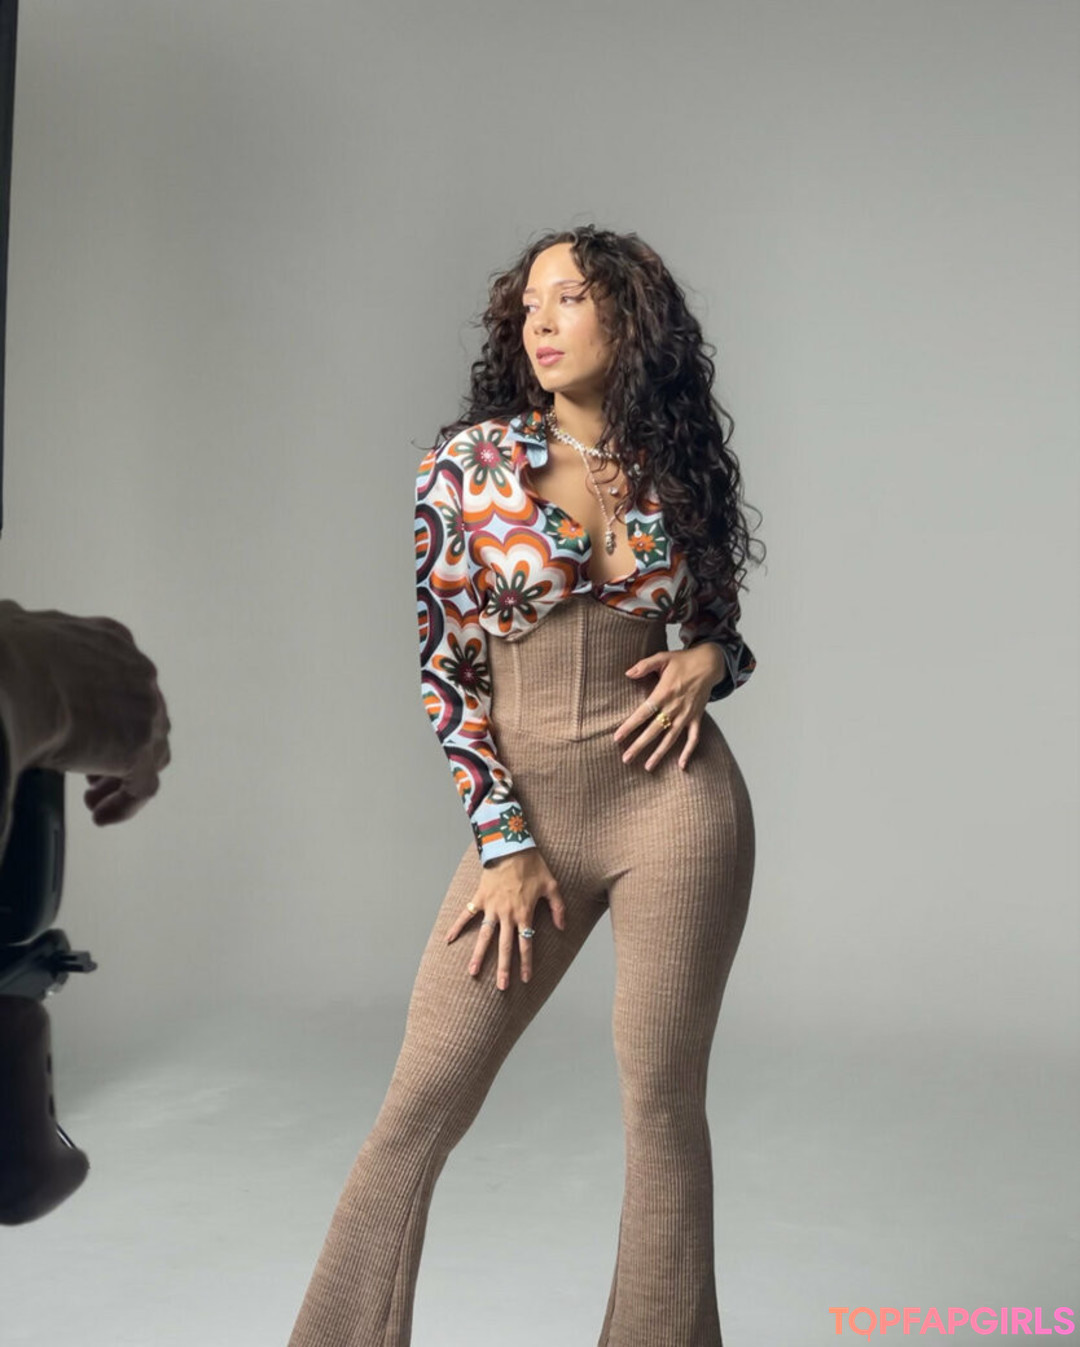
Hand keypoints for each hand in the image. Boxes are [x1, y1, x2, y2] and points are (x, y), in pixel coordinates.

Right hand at [0, 600, 170, 826]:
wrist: (9, 679)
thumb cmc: (5, 653)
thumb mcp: (13, 624)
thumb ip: (22, 628)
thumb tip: (10, 624)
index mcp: (111, 640)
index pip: (124, 679)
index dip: (108, 710)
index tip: (86, 730)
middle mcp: (139, 673)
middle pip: (142, 717)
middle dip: (117, 744)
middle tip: (90, 770)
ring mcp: (145, 711)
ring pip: (149, 753)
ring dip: (122, 778)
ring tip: (93, 799)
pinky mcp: (139, 750)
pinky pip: (142, 786)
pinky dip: (124, 804)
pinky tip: (101, 816)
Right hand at [443, 848, 566, 990]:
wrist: (511, 846)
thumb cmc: (533, 865)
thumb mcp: (552, 885)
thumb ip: (558, 908)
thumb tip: (562, 927)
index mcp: (524, 914)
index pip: (526, 944)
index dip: (526, 963)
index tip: (525, 979)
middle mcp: (507, 915)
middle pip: (504, 946)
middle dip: (503, 968)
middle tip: (501, 987)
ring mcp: (491, 907)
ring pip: (484, 936)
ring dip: (478, 955)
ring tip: (472, 972)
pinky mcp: (479, 898)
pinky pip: (466, 915)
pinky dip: (457, 927)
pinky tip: (448, 940)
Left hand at [612, 643, 725, 771]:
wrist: (709, 663)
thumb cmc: (683, 660)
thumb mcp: (662, 658)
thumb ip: (644, 665)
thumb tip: (628, 673)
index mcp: (664, 693)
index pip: (643, 713)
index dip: (630, 726)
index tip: (618, 738)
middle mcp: (674, 707)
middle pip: (654, 730)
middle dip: (639, 746)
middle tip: (626, 759)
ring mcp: (686, 714)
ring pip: (671, 738)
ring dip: (659, 753)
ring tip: (648, 767)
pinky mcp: (697, 718)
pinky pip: (693, 738)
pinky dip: (688, 752)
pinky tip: (681, 765)